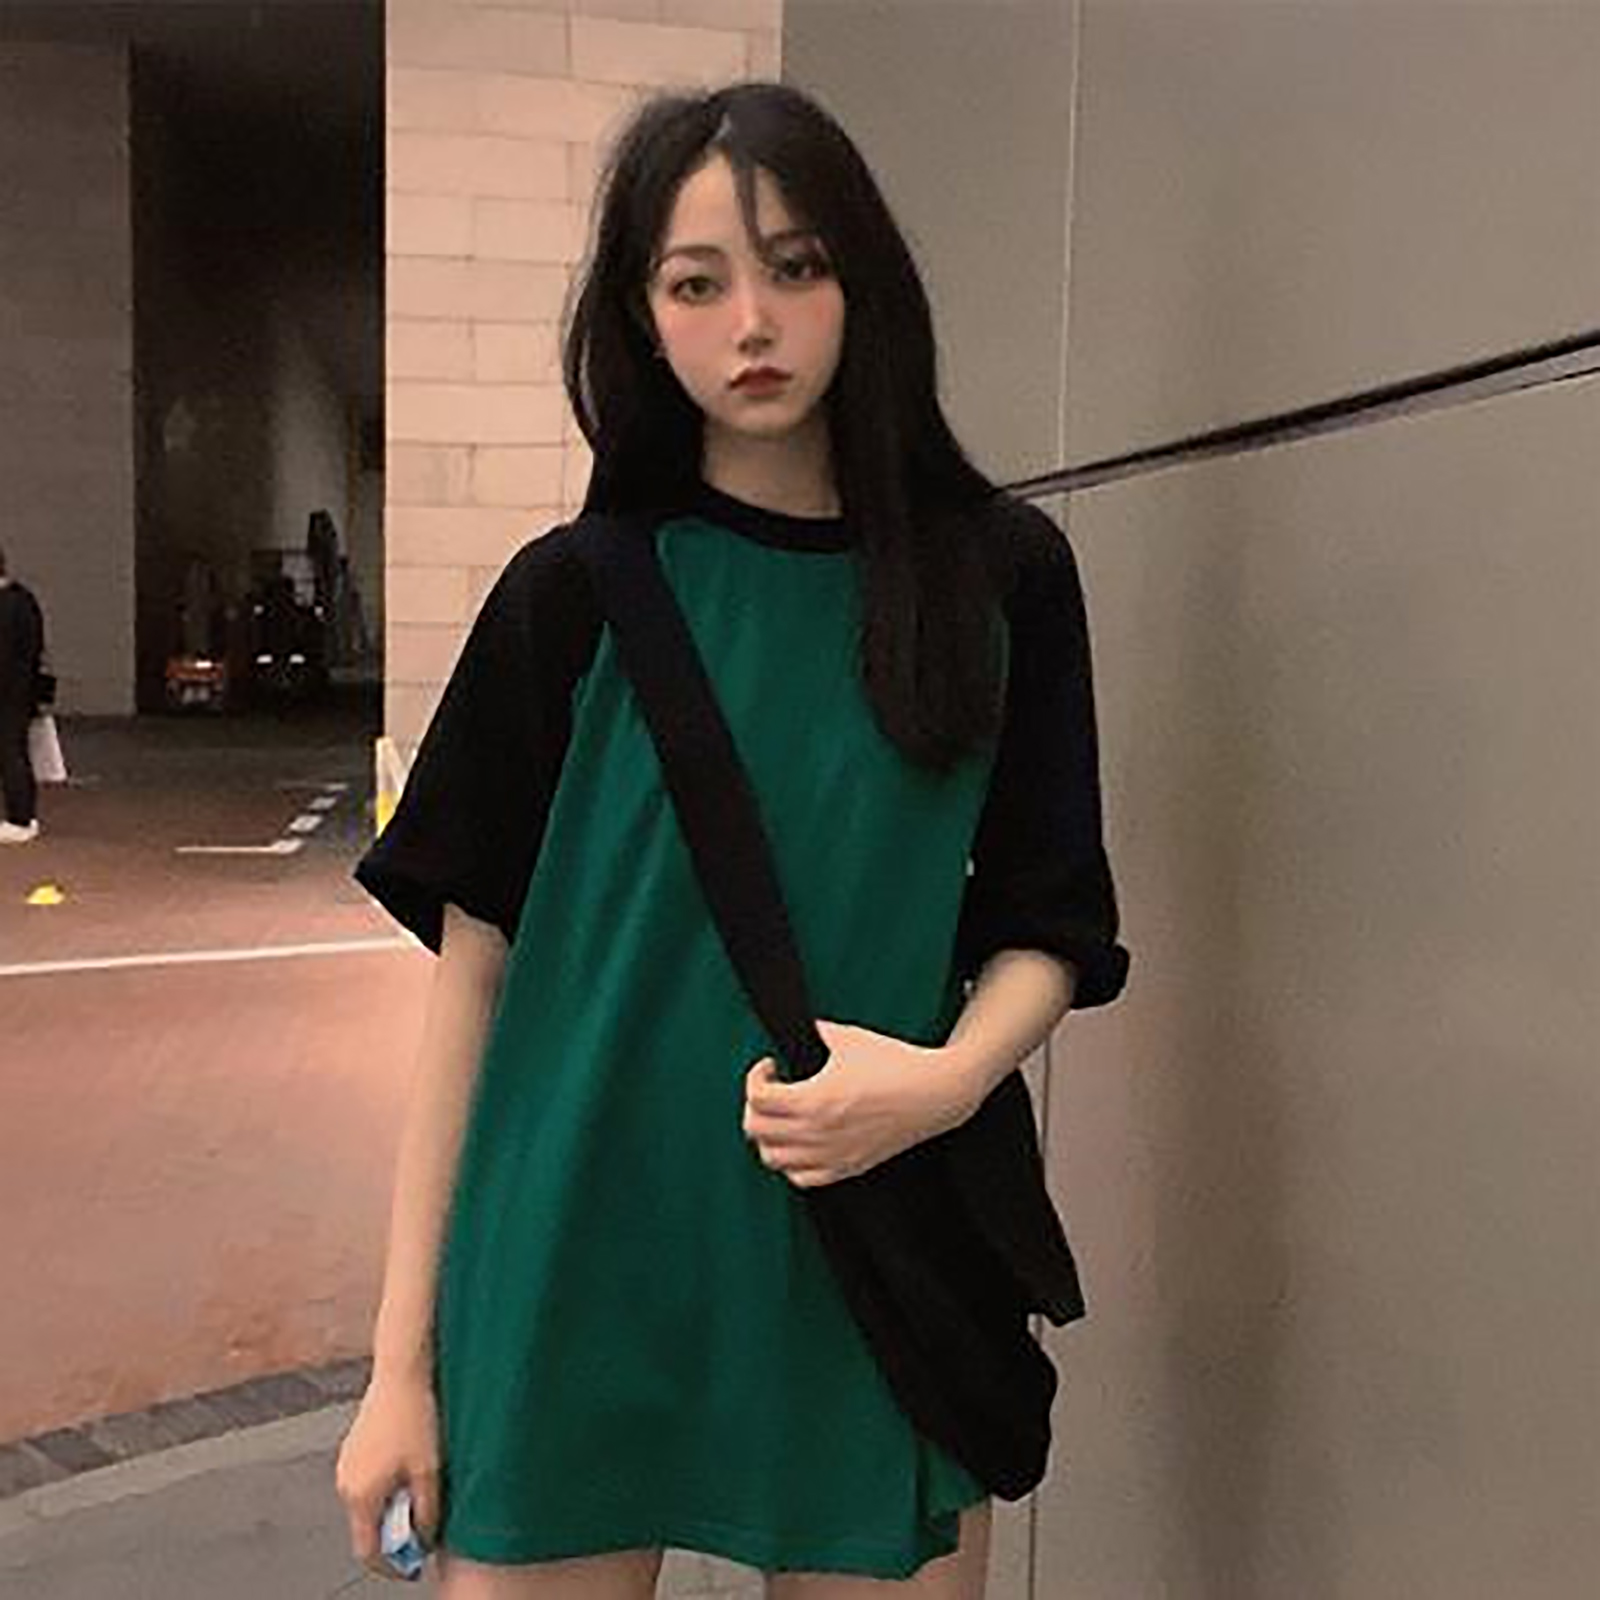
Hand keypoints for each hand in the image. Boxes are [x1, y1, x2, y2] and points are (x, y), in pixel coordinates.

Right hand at [334, 1371, 441, 1578]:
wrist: (403, 1371)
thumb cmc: (416, 1416)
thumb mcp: (430, 1471)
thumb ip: (426, 1512)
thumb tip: (423, 1538)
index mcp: (360, 1496)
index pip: (368, 1551)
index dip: (392, 1565)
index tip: (413, 1565)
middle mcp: (345, 1484)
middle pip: (367, 1527)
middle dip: (395, 1531)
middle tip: (425, 1521)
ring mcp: (346, 1464)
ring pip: (369, 1503)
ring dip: (393, 1506)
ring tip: (421, 1487)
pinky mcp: (353, 1447)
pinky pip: (368, 1480)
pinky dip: (387, 1485)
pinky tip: (410, 1466)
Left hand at [742, 1018, 972, 1188]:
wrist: (935, 1094)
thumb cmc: (896, 1064)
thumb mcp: (850, 1038)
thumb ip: (817, 1031)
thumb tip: (800, 1027)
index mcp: (816, 1099)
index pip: (758, 1099)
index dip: (755, 1078)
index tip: (770, 1065)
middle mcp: (819, 1133)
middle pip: (757, 1130)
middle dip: (755, 1106)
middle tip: (771, 1090)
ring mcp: (832, 1154)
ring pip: (773, 1158)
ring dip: (768, 1136)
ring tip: (782, 1117)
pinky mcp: (847, 1167)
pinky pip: (801, 1178)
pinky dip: (791, 1163)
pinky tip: (801, 1141)